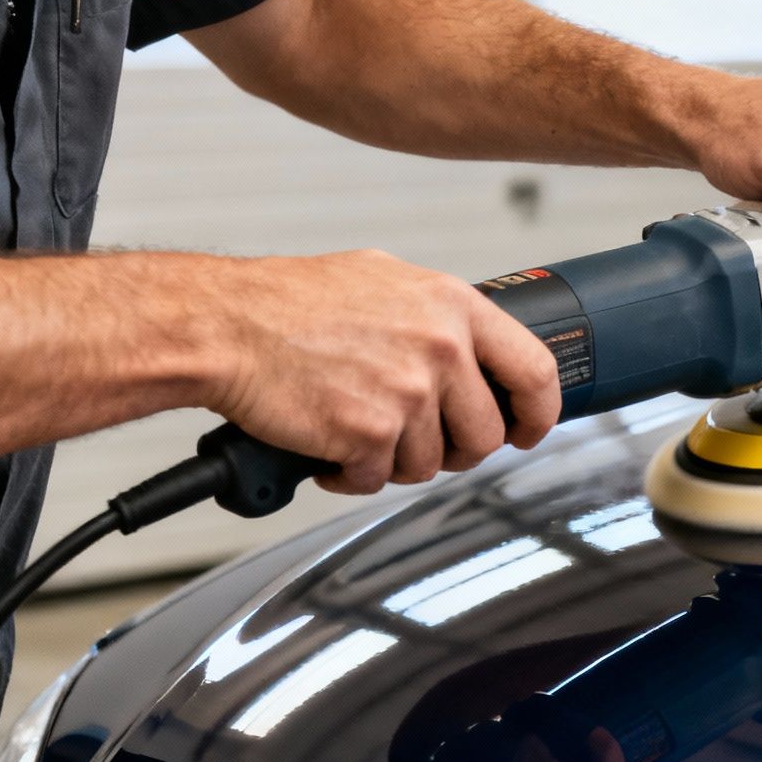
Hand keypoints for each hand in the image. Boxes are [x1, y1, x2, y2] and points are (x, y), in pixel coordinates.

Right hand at [202, 250, 561, 492]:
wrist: (224, 325)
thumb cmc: (290, 303)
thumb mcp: (386, 282)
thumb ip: (439, 316)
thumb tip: (476, 351)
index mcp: (453, 306)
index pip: (535, 370)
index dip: (538, 413)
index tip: (527, 430)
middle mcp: (440, 347)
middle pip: (485, 434)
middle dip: (455, 451)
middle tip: (418, 441)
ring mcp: (407, 391)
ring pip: (431, 464)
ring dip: (395, 461)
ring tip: (359, 431)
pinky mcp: (369, 432)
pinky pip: (378, 480)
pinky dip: (352, 475)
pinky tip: (330, 447)